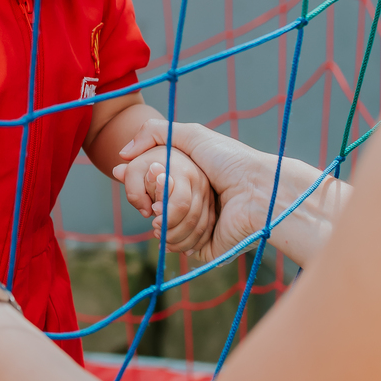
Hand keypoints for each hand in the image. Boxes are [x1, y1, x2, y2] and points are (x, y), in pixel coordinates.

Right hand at [116, 120, 349, 268]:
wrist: (257, 192)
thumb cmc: (231, 161)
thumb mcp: (193, 135)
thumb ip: (156, 133)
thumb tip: (123, 154)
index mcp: (195, 181)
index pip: (157, 186)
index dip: (142, 183)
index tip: (125, 176)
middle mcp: (197, 204)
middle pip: (158, 209)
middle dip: (148, 204)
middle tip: (148, 201)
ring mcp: (201, 227)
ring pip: (164, 230)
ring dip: (160, 221)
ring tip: (161, 213)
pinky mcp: (205, 248)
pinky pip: (176, 247)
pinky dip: (170, 238)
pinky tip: (167, 227)